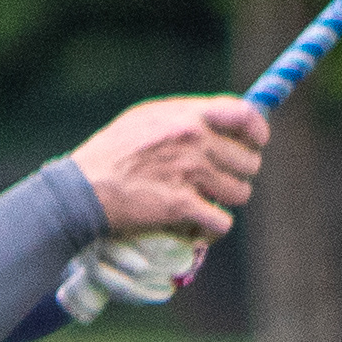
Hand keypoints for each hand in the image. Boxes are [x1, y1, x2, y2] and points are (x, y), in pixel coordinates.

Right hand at [68, 93, 266, 240]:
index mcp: (187, 115)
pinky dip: (213, 227)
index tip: (257, 142)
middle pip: (248, 160)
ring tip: (207, 200)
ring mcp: (190, 174)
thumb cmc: (111, 151)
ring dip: (227, 200)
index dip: (258, 130)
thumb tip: (219, 120)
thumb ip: (183, 116)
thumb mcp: (146, 118)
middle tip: (222, 179)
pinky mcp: (183, 207)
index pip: (244, 114)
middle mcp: (194, 141)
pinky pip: (221, 221)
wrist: (83, 189)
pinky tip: (199, 224)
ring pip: (240, 192)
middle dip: (240, 172)